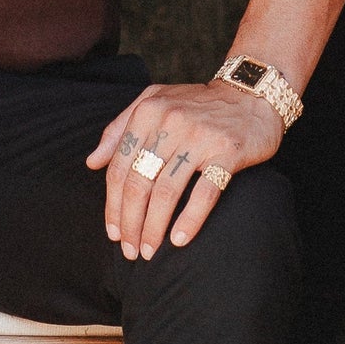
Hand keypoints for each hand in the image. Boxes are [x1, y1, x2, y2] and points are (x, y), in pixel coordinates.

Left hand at [87, 81, 284, 259]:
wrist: (252, 93)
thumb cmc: (197, 104)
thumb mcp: (153, 102)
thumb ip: (119, 130)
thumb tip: (92, 162)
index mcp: (148, 112)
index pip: (120, 167)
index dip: (113, 205)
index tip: (113, 232)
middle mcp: (171, 122)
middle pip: (140, 183)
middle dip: (131, 222)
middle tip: (130, 250)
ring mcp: (200, 137)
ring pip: (167, 191)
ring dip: (154, 227)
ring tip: (150, 250)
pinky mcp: (227, 151)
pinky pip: (204, 192)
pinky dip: (190, 219)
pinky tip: (179, 239)